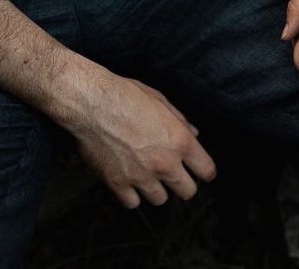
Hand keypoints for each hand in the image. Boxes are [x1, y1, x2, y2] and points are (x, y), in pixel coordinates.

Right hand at [51, 64, 216, 207]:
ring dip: (156, 189)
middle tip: (173, 175)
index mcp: (180, 141)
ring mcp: (141, 176)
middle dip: (183, 184)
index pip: (207, 170)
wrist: (92, 103)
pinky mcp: (118, 184)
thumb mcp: (161, 101)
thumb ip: (180, 121)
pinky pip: (133, 203)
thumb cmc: (126, 96)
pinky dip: (131, 195)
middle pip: (188, 192)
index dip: (204, 171)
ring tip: (146, 175)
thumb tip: (194, 133)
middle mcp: (165, 163)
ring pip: (160, 200)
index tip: (198, 170)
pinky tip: (128, 181)